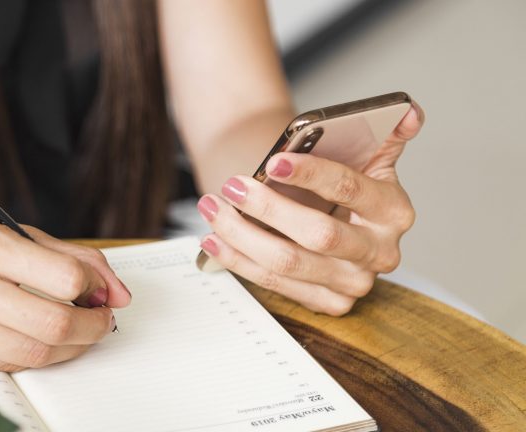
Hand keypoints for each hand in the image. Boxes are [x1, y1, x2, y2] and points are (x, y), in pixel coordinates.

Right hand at [0, 204, 130, 371]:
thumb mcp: (2, 226)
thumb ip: (65, 254)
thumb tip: (115, 289)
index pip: (63, 277)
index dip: (94, 286)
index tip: (97, 289)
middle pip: (54, 323)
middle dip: (93, 326)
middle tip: (100, 320)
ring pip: (33, 353)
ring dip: (70, 346)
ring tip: (75, 330)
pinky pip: (5, 364)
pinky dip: (33, 355)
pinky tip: (37, 339)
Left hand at [197, 103, 424, 315]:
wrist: (330, 219)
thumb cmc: (340, 183)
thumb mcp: (367, 156)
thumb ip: (385, 131)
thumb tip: (409, 112)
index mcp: (394, 211)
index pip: (350, 189)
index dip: (310, 174)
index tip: (273, 161)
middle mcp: (380, 252)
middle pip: (319, 234)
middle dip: (269, 208)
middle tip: (232, 186)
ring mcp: (354, 282)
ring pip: (288, 263)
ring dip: (242, 235)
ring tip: (212, 208)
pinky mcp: (329, 303)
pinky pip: (275, 284)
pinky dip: (239, 261)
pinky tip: (214, 240)